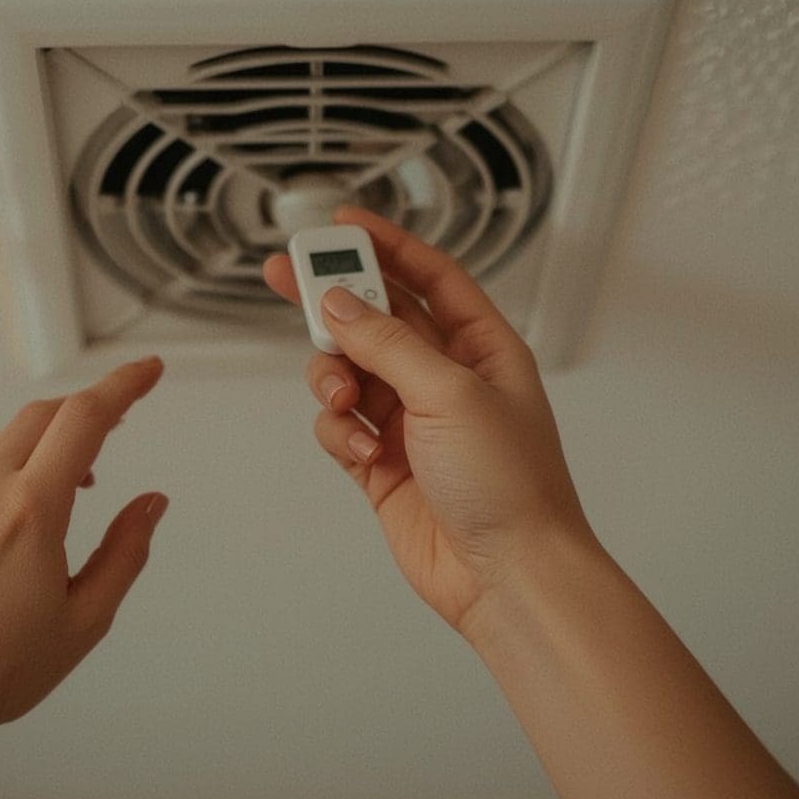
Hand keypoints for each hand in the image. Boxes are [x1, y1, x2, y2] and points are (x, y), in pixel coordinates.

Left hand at [0, 357, 169, 743]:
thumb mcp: (84, 621)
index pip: (87, 418)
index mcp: (33, 510)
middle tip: (108, 434)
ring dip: (33, 452)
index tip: (147, 372)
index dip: (123, 386)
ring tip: (51, 500)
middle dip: (82, 414)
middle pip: (41, 416)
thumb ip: (125, 552)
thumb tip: (151, 503)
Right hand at [264, 208, 597, 635]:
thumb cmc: (512, 486)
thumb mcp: (450, 394)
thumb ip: (388, 343)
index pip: (430, 277)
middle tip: (286, 277)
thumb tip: (338, 304)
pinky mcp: (384, 465)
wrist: (508, 575)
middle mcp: (446, 379)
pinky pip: (341, 426)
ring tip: (346, 399)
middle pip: (377, 318)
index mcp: (482, 349)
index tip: (342, 222)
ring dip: (333, 378)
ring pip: (349, 373)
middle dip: (333, 301)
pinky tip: (361, 452)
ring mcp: (413, 422)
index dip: (388, 245)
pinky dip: (339, 433)